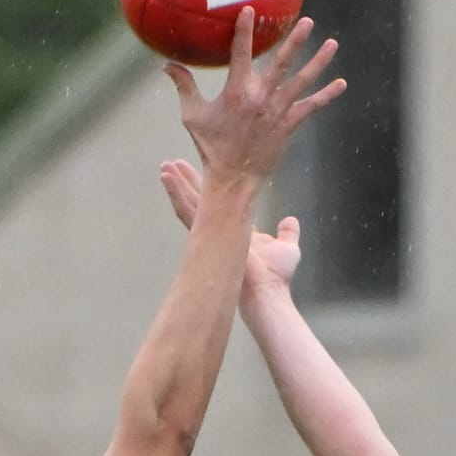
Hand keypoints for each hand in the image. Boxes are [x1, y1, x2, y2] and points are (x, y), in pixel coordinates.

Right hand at [160, 159, 301, 296]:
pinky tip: (167, 179)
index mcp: (237, 229)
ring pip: (190, 203)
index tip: (206, 171)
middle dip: (187, 181)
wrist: (266, 291)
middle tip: (173, 164)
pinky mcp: (204, 235)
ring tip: (165, 167)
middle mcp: (221, 229)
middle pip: (201, 200)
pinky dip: (176, 194)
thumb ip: (287, 233)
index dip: (211, 188)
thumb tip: (289, 221)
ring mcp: (210, 232)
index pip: (220, 203)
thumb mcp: (287, 248)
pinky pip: (187, 212)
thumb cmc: (276, 275)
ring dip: (177, 184)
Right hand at [166, 7, 342, 191]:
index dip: (246, 30)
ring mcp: (278, 111)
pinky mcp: (289, 126)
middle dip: (295, 40)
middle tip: (307, 21)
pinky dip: (327, 95)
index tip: (252, 10)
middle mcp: (261, 98)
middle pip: (282, 62)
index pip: (241, 52)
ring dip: (318, 62)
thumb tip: (166, 64)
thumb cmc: (211, 148)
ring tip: (332, 43)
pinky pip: (311, 107)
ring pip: (302, 81)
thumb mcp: (192, 115)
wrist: (233, 181)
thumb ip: (184, 86)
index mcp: (237, 91)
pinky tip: (341, 84)